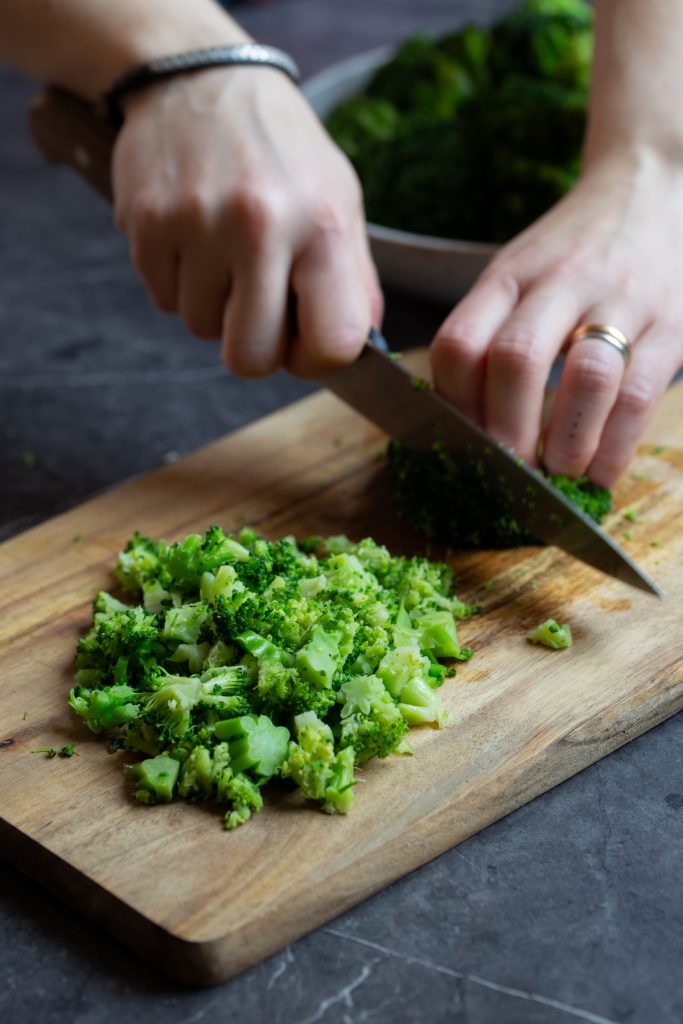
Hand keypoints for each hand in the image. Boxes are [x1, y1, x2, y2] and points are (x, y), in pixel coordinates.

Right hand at [112, 66, 381, 376]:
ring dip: (213, 307)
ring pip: (200, 329)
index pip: (332, 346)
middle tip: (258, 308)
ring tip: (223, 252)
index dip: (317, 360)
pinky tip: (192, 238)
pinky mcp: (146, 224)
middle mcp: (260, 224)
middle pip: (251, 358)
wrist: (199, 78)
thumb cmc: (282, 152)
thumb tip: (360, 353)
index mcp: (322, 224)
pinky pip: (164, 301)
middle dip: (255, 346)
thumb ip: (353, 281)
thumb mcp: (339, 201)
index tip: (305, 340)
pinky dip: (179, 283)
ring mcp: (196, 224)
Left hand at [431, 150, 682, 486]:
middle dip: (507, 430)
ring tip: (556, 475)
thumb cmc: (570, 253)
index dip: (453, 405)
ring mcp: (621, 301)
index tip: (459, 444)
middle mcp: (561, 282)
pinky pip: (640, 394)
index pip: (460, 342)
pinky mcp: (671, 326)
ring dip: (566, 441)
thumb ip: (487, 334)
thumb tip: (460, 423)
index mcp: (508, 276)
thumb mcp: (517, 274)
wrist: (651, 189)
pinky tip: (600, 472)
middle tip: (507, 473)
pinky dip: (616, 446)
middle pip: (518, 359)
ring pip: (586, 377)